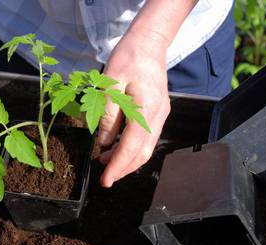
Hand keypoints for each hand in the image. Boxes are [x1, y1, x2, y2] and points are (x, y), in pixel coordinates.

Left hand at [98, 33, 170, 186]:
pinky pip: (147, 137)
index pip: (132, 146)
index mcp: (146, 108)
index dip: (118, 165)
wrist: (149, 43)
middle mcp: (158, 115)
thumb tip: (104, 142)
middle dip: (124, 168)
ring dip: (128, 159)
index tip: (105, 180)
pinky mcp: (159, 111)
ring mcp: (161, 114)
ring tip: (106, 161)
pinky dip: (133, 147)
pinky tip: (117, 146)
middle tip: (105, 177)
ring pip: (147, 147)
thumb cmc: (128, 58)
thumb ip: (107, 114)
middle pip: (143, 152)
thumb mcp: (110, 84)